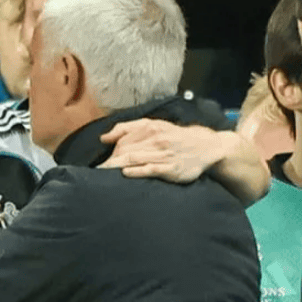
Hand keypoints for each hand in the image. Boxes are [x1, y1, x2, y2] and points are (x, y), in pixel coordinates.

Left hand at [99, 119, 227, 182]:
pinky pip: (150, 169)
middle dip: (109, 161)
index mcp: (150, 127)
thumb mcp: (154, 125)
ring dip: (116, 167)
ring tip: (102, 176)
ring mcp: (163, 154)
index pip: (122, 139)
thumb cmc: (175, 137)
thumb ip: (128, 129)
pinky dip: (136, 171)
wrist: (205, 146)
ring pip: (134, 159)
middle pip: (124, 150)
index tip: (97, 163)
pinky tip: (125, 174)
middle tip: (96, 173)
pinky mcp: (170, 169)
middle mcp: (155, 139)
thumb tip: (104, 138)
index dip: (109, 151)